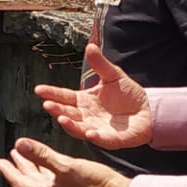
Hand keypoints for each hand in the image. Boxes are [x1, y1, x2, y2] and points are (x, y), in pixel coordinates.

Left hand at [0, 138, 130, 186]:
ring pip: (42, 181)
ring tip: (25, 155)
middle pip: (29, 181)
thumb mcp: (65, 167)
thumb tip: (19, 143)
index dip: (9, 171)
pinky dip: (47, 170)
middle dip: (19, 167)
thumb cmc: (94, 185)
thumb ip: (42, 155)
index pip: (20, 182)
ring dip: (33, 167)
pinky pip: (54, 181)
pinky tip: (51, 162)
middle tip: (10, 156)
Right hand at [37, 43, 152, 148]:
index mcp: (84, 101)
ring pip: (79, 129)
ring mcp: (97, 128)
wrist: (149, 109)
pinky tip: (90, 132)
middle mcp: (86, 116)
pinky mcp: (111, 139)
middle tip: (47, 105)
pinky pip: (101, 140)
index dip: (51, 93)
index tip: (38, 90)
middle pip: (67, 113)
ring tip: (61, 118)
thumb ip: (100, 64)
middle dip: (56, 110)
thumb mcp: (113, 75)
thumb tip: (90, 46)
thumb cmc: (128, 94)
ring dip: (70, 125)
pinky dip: (95, 137)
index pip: (64, 97)